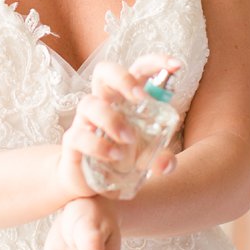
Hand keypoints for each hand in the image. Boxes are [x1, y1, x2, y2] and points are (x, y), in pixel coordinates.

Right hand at [58, 55, 182, 201]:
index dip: (155, 62)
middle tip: (140, 98)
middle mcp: (104, 103)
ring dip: (111, 118)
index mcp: (126, 99)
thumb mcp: (148, 162)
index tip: (176, 66)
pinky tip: (114, 155)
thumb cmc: (122, 162)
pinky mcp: (73, 141)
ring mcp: (86, 121)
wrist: (91, 186)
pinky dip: (98, 145)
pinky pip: (79, 135)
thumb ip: (162, 161)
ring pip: (89, 103)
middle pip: (104, 72)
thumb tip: (165, 163)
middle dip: (123, 78)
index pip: (138, 70)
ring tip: (129, 139)